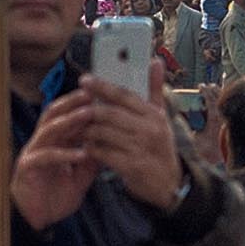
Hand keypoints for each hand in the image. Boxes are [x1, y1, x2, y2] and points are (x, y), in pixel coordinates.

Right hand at [10, 95, 96, 230]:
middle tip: (91, 94)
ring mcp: (32, 154)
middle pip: (53, 114)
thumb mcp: (81, 176)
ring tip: (87, 114)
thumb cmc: (55, 197)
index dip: (80, 106)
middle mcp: (41, 143)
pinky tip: (80, 154)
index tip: (101, 97)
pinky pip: (45, 156)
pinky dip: (64, 154)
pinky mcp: (27, 168)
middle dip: (72, 103)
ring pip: (48, 130)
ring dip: (68, 121)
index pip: (65, 116)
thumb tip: (110, 144)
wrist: (38, 222)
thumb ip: (93, 160)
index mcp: (53, 143)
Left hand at [77, 71, 186, 211]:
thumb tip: (155, 61)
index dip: (103, 87)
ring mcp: (140, 149)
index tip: (85, 80)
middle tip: (75, 106)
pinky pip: (103, 153)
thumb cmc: (160, 147)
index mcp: (154, 115)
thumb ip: (155, 90)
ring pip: (103, 133)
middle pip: (111, 114)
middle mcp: (149, 130)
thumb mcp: (162, 118)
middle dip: (89, 109)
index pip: (125, 96)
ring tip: (78, 127)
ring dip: (88, 130)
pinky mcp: (131, 167)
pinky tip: (86, 146)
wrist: (169, 184)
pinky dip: (92, 148)